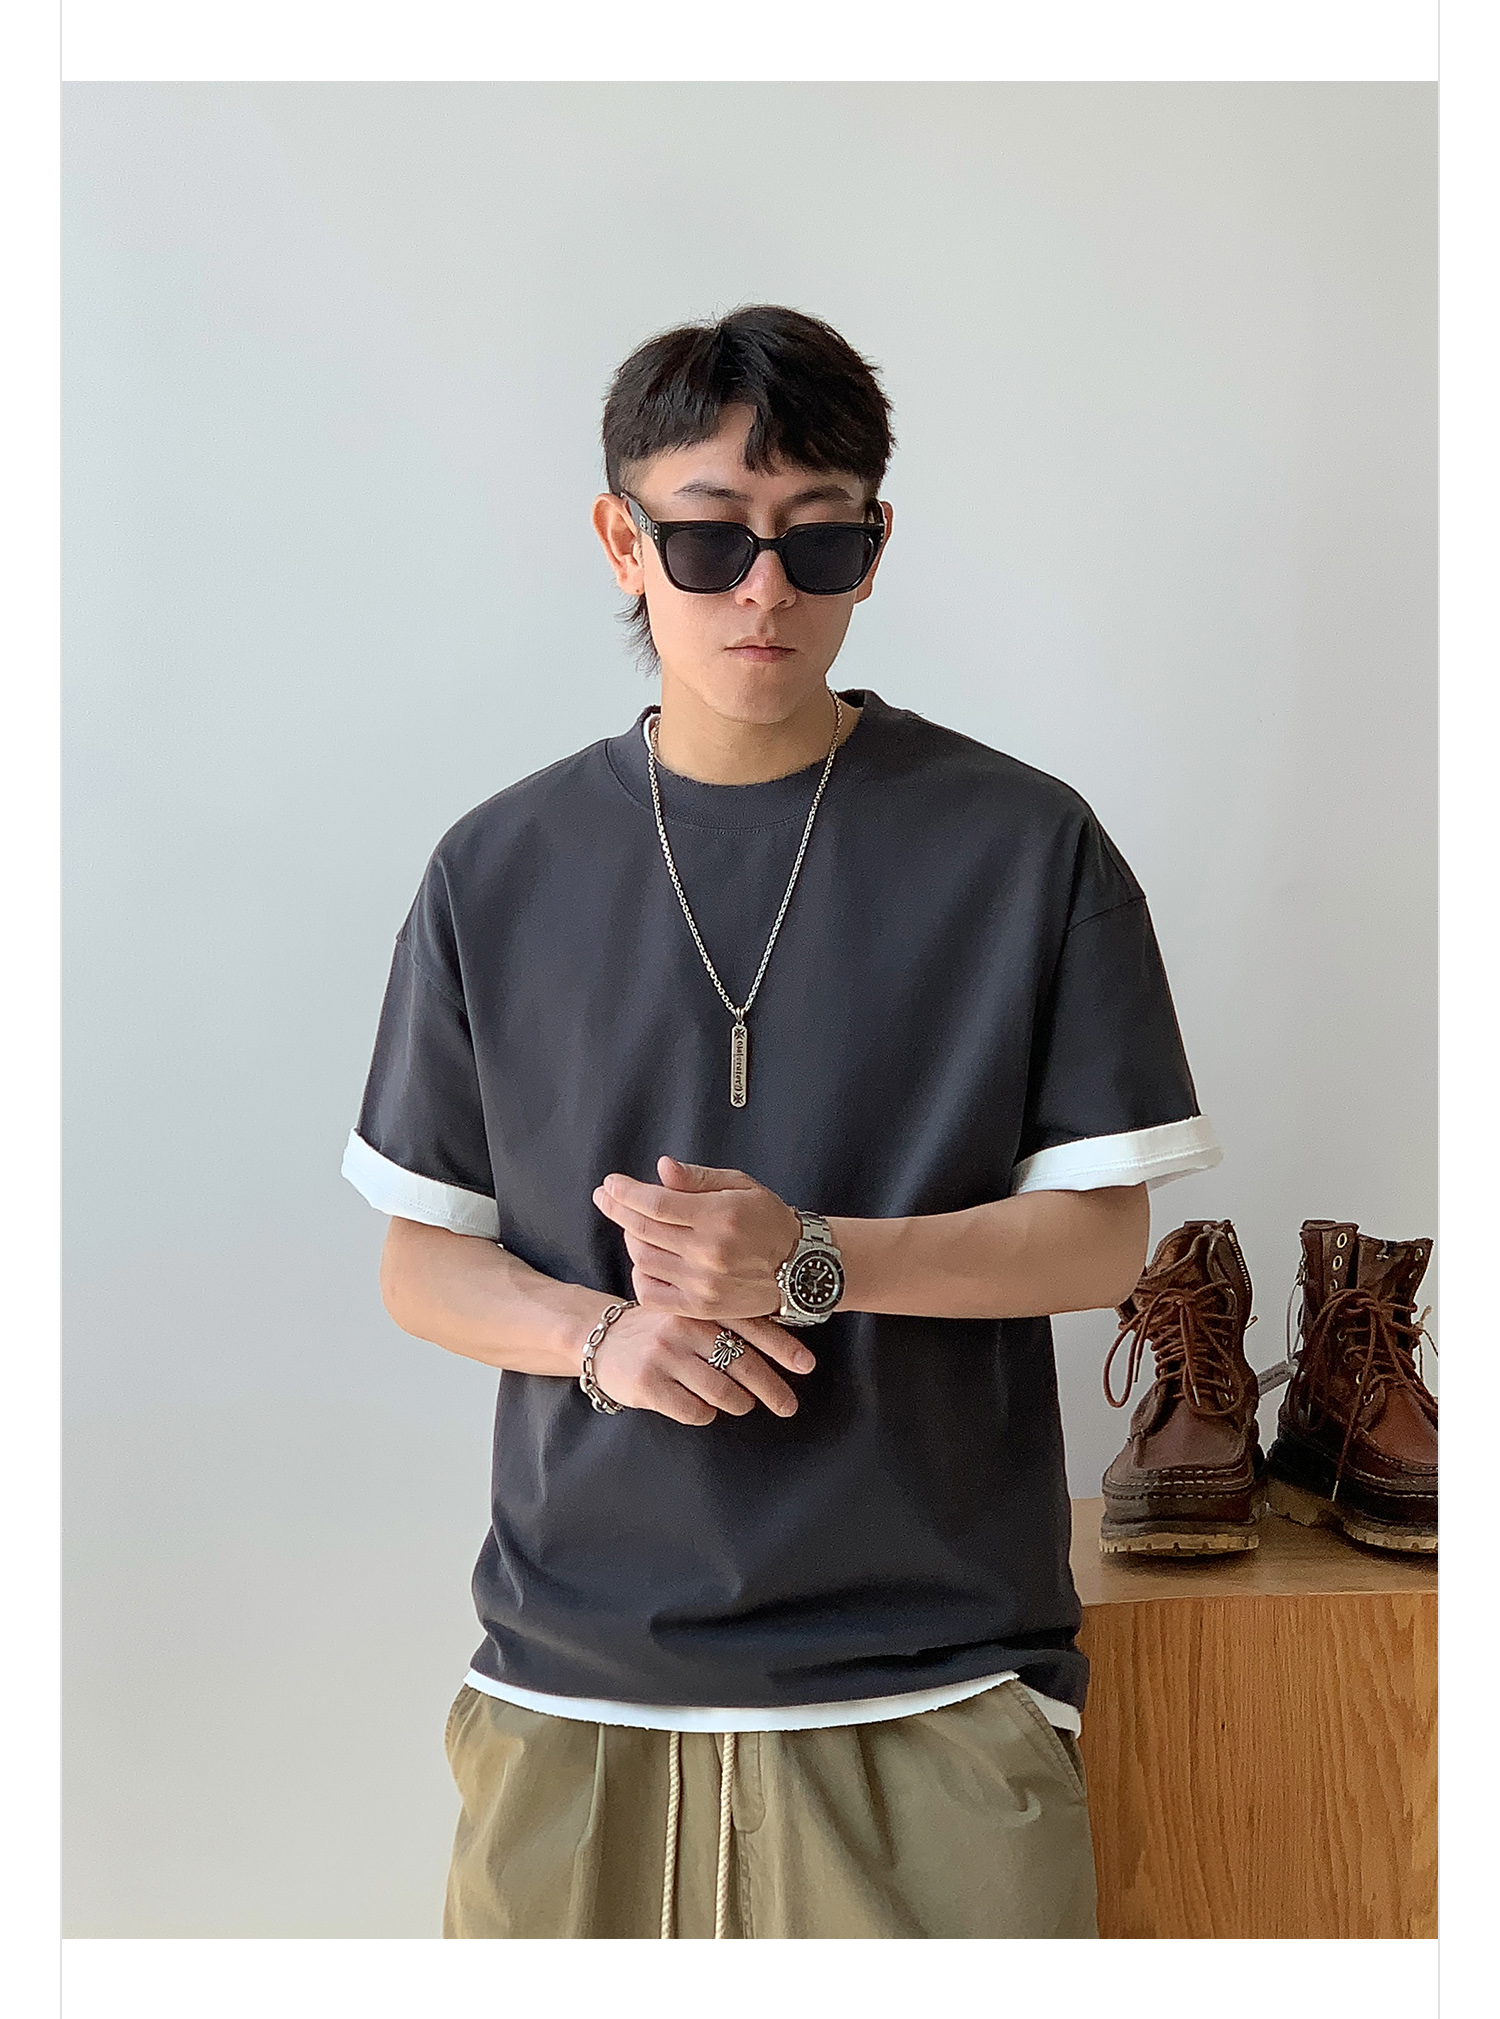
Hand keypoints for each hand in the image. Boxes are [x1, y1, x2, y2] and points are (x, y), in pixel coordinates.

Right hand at [588, 1304, 814, 1426]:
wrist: (602, 1340)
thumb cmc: (660, 1330)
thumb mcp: (690, 1314)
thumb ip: (727, 1321)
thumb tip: (784, 1344)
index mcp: (699, 1306)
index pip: (750, 1326)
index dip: (783, 1347)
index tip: (807, 1366)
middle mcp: (683, 1327)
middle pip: (743, 1364)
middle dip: (772, 1389)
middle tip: (789, 1406)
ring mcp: (664, 1356)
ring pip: (722, 1392)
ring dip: (740, 1403)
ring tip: (742, 1403)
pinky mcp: (648, 1384)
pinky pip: (695, 1410)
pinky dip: (707, 1413)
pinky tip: (703, 1407)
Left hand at [592, 1157, 801, 1323]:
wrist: (798, 1267)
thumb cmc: (768, 1220)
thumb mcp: (741, 1186)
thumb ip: (697, 1178)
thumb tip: (661, 1168)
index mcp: (718, 1217)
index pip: (655, 1204)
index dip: (626, 1192)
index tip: (610, 1183)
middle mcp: (708, 1253)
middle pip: (643, 1230)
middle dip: (616, 1209)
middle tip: (605, 1196)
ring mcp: (702, 1284)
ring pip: (643, 1259)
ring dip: (631, 1239)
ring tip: (635, 1225)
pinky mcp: (701, 1307)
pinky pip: (651, 1293)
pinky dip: (640, 1274)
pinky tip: (646, 1259)